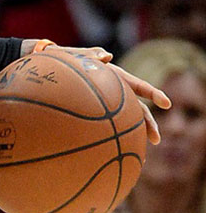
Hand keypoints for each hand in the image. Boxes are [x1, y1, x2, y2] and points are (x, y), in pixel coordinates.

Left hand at [25, 41, 170, 144]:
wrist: (47, 68)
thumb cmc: (62, 60)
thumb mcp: (75, 55)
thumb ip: (90, 54)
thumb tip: (106, 55)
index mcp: (115, 77)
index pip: (138, 86)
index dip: (154, 94)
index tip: (166, 104)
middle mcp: (114, 92)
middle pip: (136, 110)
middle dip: (148, 125)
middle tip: (155, 140)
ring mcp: (104, 104)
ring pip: (124, 123)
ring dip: (133, 138)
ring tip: (140, 158)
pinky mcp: (92, 114)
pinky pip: (104, 128)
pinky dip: (110, 141)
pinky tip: (111, 156)